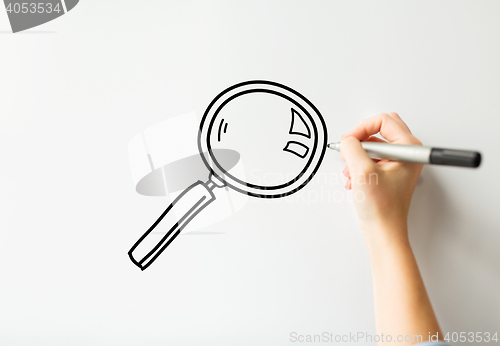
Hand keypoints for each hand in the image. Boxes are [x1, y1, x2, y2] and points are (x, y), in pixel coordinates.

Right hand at [340, 113, 422, 241]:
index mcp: (409, 149)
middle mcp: (407, 153)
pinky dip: (359, 165)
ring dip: (357, 155)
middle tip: (350, 151)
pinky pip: (371, 158)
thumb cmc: (382, 208)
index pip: (383, 120)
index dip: (362, 128)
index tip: (349, 141)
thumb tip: (347, 139)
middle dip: (360, 140)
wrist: (384, 231)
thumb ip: (352, 147)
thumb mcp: (362, 171)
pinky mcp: (390, 172)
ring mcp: (399, 163)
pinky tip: (354, 179)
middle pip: (380, 129)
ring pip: (373, 145)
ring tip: (352, 171)